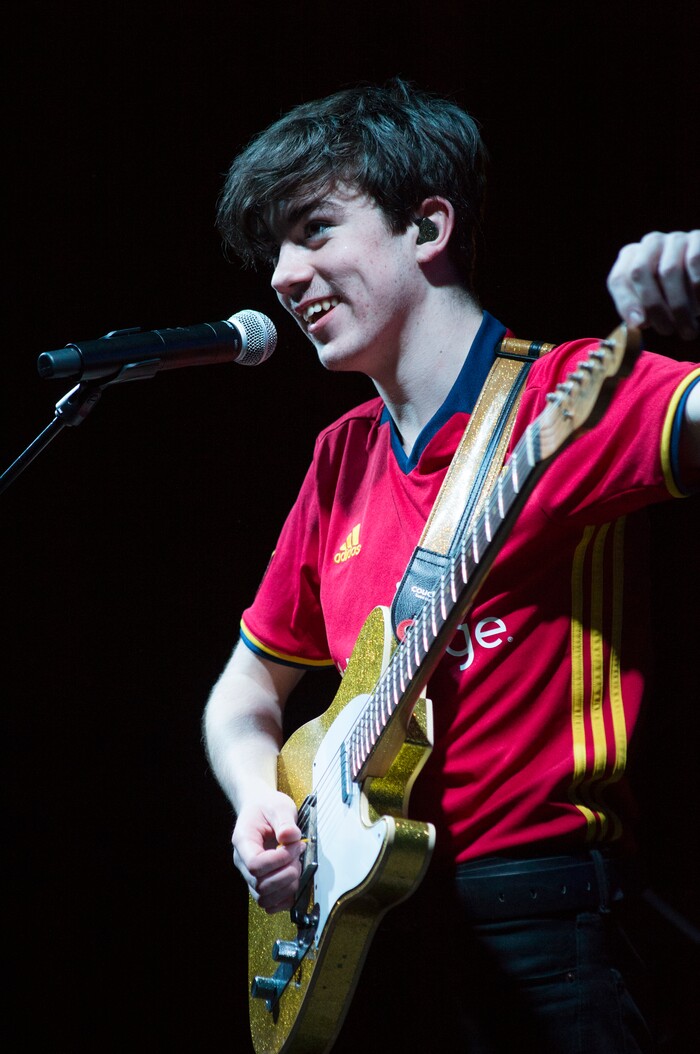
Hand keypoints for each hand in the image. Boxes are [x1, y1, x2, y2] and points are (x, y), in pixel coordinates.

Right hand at [232, 789, 305, 912]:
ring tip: (297, 865)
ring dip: (287, 886)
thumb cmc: (267, 807)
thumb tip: (291, 837)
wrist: (260, 808)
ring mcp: (250, 875)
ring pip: (264, 898)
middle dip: (287, 873)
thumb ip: (285, 820)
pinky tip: (294, 880)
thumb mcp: (279, 805)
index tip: (295, 845)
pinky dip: (285, 898)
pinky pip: (269, 904)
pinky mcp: (261, 883)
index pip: (255, 864)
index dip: (279, 860)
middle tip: (298, 853)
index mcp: (243, 841)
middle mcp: (243, 862)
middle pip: (260, 884)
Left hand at [607, 230, 699, 340]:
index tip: (640, 325)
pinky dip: (697, 290)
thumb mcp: (654, 303)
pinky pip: (694, 263)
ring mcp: (674, 239)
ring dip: (679, 306)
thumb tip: (638, 321)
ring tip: (688, 328)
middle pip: (639, 272)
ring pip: (669, 271)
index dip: (626, 303)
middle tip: (667, 331)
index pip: (618, 279)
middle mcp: (650, 244)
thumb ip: (640, 312)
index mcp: (631, 258)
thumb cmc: (675, 295)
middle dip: (653, 306)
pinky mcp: (697, 238)